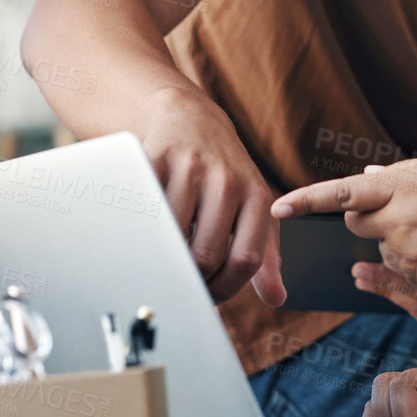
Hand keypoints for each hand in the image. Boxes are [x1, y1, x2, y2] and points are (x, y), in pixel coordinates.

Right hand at [140, 86, 284, 306]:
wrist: (191, 118)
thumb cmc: (224, 172)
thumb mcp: (254, 207)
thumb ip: (266, 255)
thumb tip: (276, 297)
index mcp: (257, 195)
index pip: (245, 259)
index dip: (224, 289)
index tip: (208, 298)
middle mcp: (228, 178)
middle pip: (205, 255)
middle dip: (191, 279)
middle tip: (180, 282)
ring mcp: (190, 167)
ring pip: (171, 237)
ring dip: (162, 257)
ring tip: (162, 256)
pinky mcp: (154, 158)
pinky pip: (144, 210)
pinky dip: (139, 230)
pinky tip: (143, 232)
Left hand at [272, 158, 416, 305]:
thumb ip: (405, 179)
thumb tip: (368, 180)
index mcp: (406, 188)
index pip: (343, 194)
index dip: (306, 201)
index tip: (278, 208)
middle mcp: (401, 225)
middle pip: (359, 226)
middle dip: (370, 220)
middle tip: (409, 213)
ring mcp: (412, 263)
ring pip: (385, 254)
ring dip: (400, 245)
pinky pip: (406, 281)